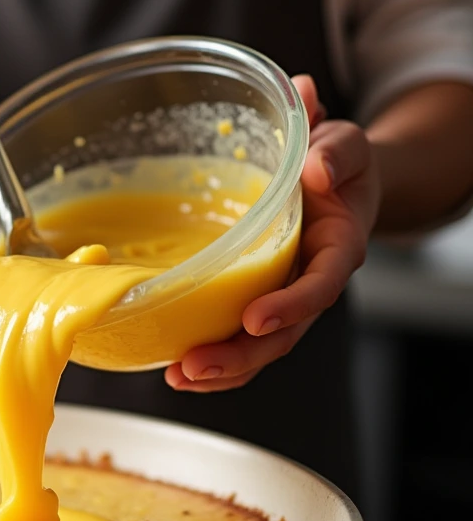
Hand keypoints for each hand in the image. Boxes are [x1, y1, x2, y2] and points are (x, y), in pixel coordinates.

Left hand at [165, 74, 380, 392]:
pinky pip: (238, 339)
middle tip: (196, 366)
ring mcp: (281, 297)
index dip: (290, 306)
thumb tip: (313, 147)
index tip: (255, 317)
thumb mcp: (345, 143)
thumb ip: (335, 146)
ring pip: (257, 347)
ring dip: (220, 368)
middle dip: (241, 355)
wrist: (335, 180)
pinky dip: (212, 358)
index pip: (319, 286)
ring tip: (179, 377)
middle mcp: (309, 282)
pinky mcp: (255, 301)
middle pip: (282, 334)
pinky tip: (176, 369)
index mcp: (336, 248)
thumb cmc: (337, 162)